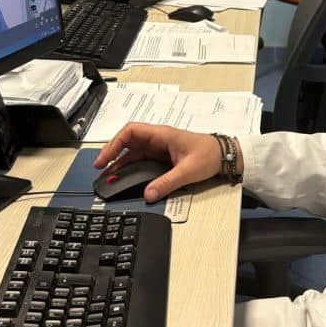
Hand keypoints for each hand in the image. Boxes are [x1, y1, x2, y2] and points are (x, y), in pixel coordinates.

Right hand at [94, 123, 229, 202]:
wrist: (225, 156)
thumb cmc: (210, 155)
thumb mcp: (188, 170)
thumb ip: (167, 183)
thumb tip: (149, 194)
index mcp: (162, 134)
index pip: (131, 132)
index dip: (114, 144)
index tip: (105, 159)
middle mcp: (158, 139)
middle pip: (128, 142)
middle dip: (112, 154)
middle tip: (100, 170)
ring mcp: (159, 148)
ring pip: (133, 152)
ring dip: (120, 163)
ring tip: (108, 177)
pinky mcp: (162, 157)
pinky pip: (141, 160)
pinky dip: (130, 169)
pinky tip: (124, 178)